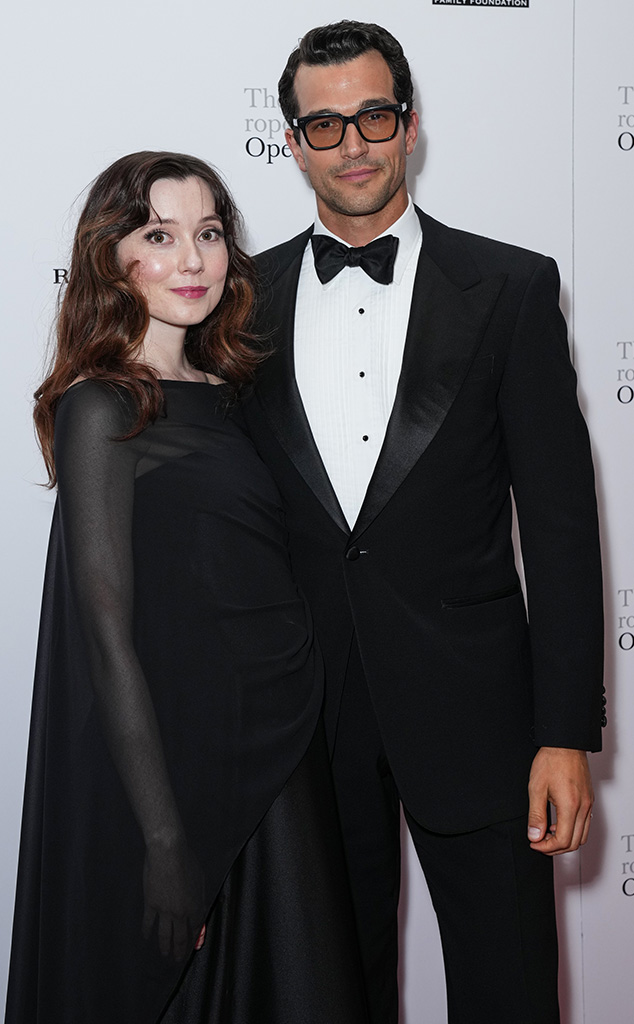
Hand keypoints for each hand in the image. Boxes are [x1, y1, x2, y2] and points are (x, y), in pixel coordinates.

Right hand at [142, 840, 205, 959]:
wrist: (167, 854)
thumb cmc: (187, 861)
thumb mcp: (200, 877)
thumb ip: (200, 895)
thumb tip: (201, 907)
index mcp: (194, 905)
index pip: (196, 927)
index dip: (194, 938)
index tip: (192, 947)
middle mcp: (180, 913)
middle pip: (180, 936)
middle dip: (180, 950)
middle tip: (178, 960)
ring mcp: (164, 910)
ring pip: (164, 934)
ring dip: (165, 947)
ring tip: (165, 955)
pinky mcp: (150, 904)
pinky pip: (148, 922)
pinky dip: (146, 932)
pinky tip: (146, 939)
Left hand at [527, 747, 592, 854]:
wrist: (565, 744)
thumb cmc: (551, 761)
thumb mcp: (536, 788)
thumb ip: (536, 815)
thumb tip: (535, 835)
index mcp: (570, 805)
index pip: (563, 840)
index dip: (547, 847)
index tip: (534, 843)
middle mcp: (584, 807)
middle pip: (575, 843)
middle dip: (555, 848)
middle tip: (539, 842)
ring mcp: (588, 803)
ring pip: (582, 835)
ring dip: (566, 841)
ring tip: (547, 834)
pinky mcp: (589, 799)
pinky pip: (585, 824)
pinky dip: (573, 830)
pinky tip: (558, 823)